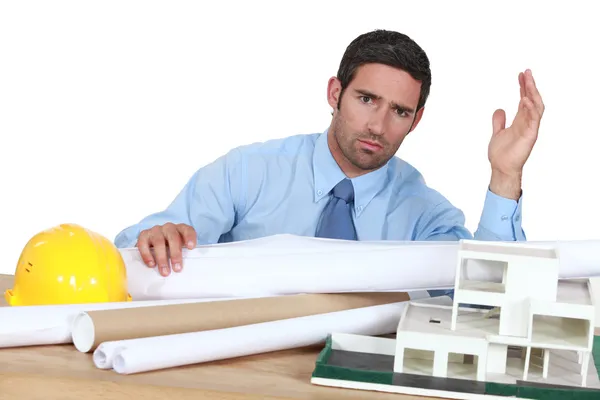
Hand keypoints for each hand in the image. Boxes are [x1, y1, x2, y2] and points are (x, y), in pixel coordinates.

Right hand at [136, 223, 196, 275]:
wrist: (154, 243)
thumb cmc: (171, 248)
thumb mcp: (180, 249)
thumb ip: (184, 255)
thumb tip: (186, 270)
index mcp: (181, 229)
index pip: (187, 230)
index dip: (190, 237)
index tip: (191, 247)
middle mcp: (168, 228)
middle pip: (173, 237)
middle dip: (175, 254)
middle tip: (177, 269)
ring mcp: (156, 230)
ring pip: (159, 241)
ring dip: (162, 258)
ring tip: (165, 271)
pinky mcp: (144, 235)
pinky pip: (143, 243)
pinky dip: (147, 255)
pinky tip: (152, 264)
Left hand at [488, 69, 543, 198]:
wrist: (501, 168)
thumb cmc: (501, 153)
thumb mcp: (497, 132)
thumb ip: (499, 121)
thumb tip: (499, 109)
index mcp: (520, 120)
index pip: (525, 99)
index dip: (523, 87)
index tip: (521, 74)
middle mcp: (527, 122)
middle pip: (532, 99)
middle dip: (530, 85)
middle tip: (527, 72)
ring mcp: (530, 128)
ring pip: (536, 107)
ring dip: (532, 93)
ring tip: (528, 81)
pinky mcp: (530, 136)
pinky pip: (534, 120)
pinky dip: (531, 109)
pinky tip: (525, 99)